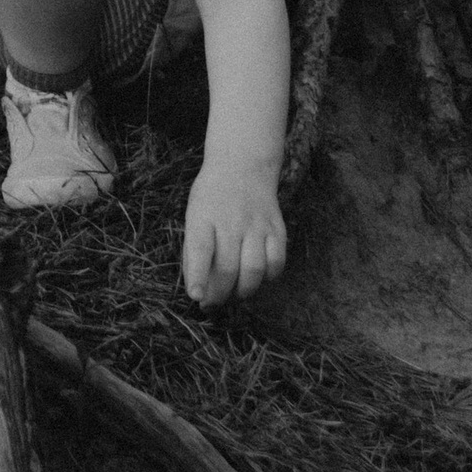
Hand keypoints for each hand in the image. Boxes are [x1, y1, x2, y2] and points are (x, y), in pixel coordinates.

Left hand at [181, 160, 285, 306]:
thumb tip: (199, 291)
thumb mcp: (194, 216)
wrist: (242, 166)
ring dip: (244, 292)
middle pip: (229, 267)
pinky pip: (277, 262)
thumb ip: (195, 251)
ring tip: (235, 294)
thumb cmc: (212, 199)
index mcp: (203, 216)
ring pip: (254, 270)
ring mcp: (256, 225)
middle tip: (212, 305)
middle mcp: (231, 221)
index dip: (198, 276)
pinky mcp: (276, 229)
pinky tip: (258, 278)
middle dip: (220, 295)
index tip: (196, 297)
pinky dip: (268, 278)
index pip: (200, 249)